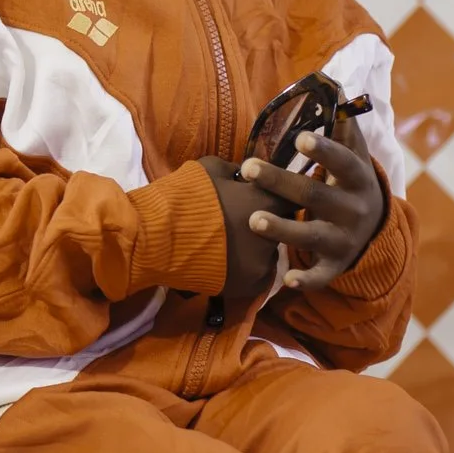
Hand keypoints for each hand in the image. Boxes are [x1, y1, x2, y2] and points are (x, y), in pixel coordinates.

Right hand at [199, 158, 281, 303]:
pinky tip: (229, 265)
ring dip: (258, 249)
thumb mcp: (210, 168)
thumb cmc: (185, 197)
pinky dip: (247, 271)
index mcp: (268, 198)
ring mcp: (265, 259)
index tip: (265, 199)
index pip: (290, 197)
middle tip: (248, 225)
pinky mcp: (253, 284)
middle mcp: (276, 230)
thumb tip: (242, 175)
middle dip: (271, 225)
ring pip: (270, 253)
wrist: (163, 237)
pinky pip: (258, 276)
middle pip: (285, 227)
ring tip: (234, 248)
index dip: (277, 198)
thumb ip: (234, 171)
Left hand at [237, 113, 384, 290]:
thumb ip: (342, 122)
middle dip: (281, 182)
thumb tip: (331, 81)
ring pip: (312, 235)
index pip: (343, 161)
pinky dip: (305, 280)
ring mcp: (344, 238)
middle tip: (249, 168)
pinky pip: (320, 275)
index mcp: (356, 177)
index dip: (324, 150)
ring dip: (283, 228)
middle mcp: (353, 208)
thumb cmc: (349, 181)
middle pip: (315, 194)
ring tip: (254, 220)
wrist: (374, 229)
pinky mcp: (335, 264)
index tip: (299, 138)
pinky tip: (285, 281)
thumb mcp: (352, 154)